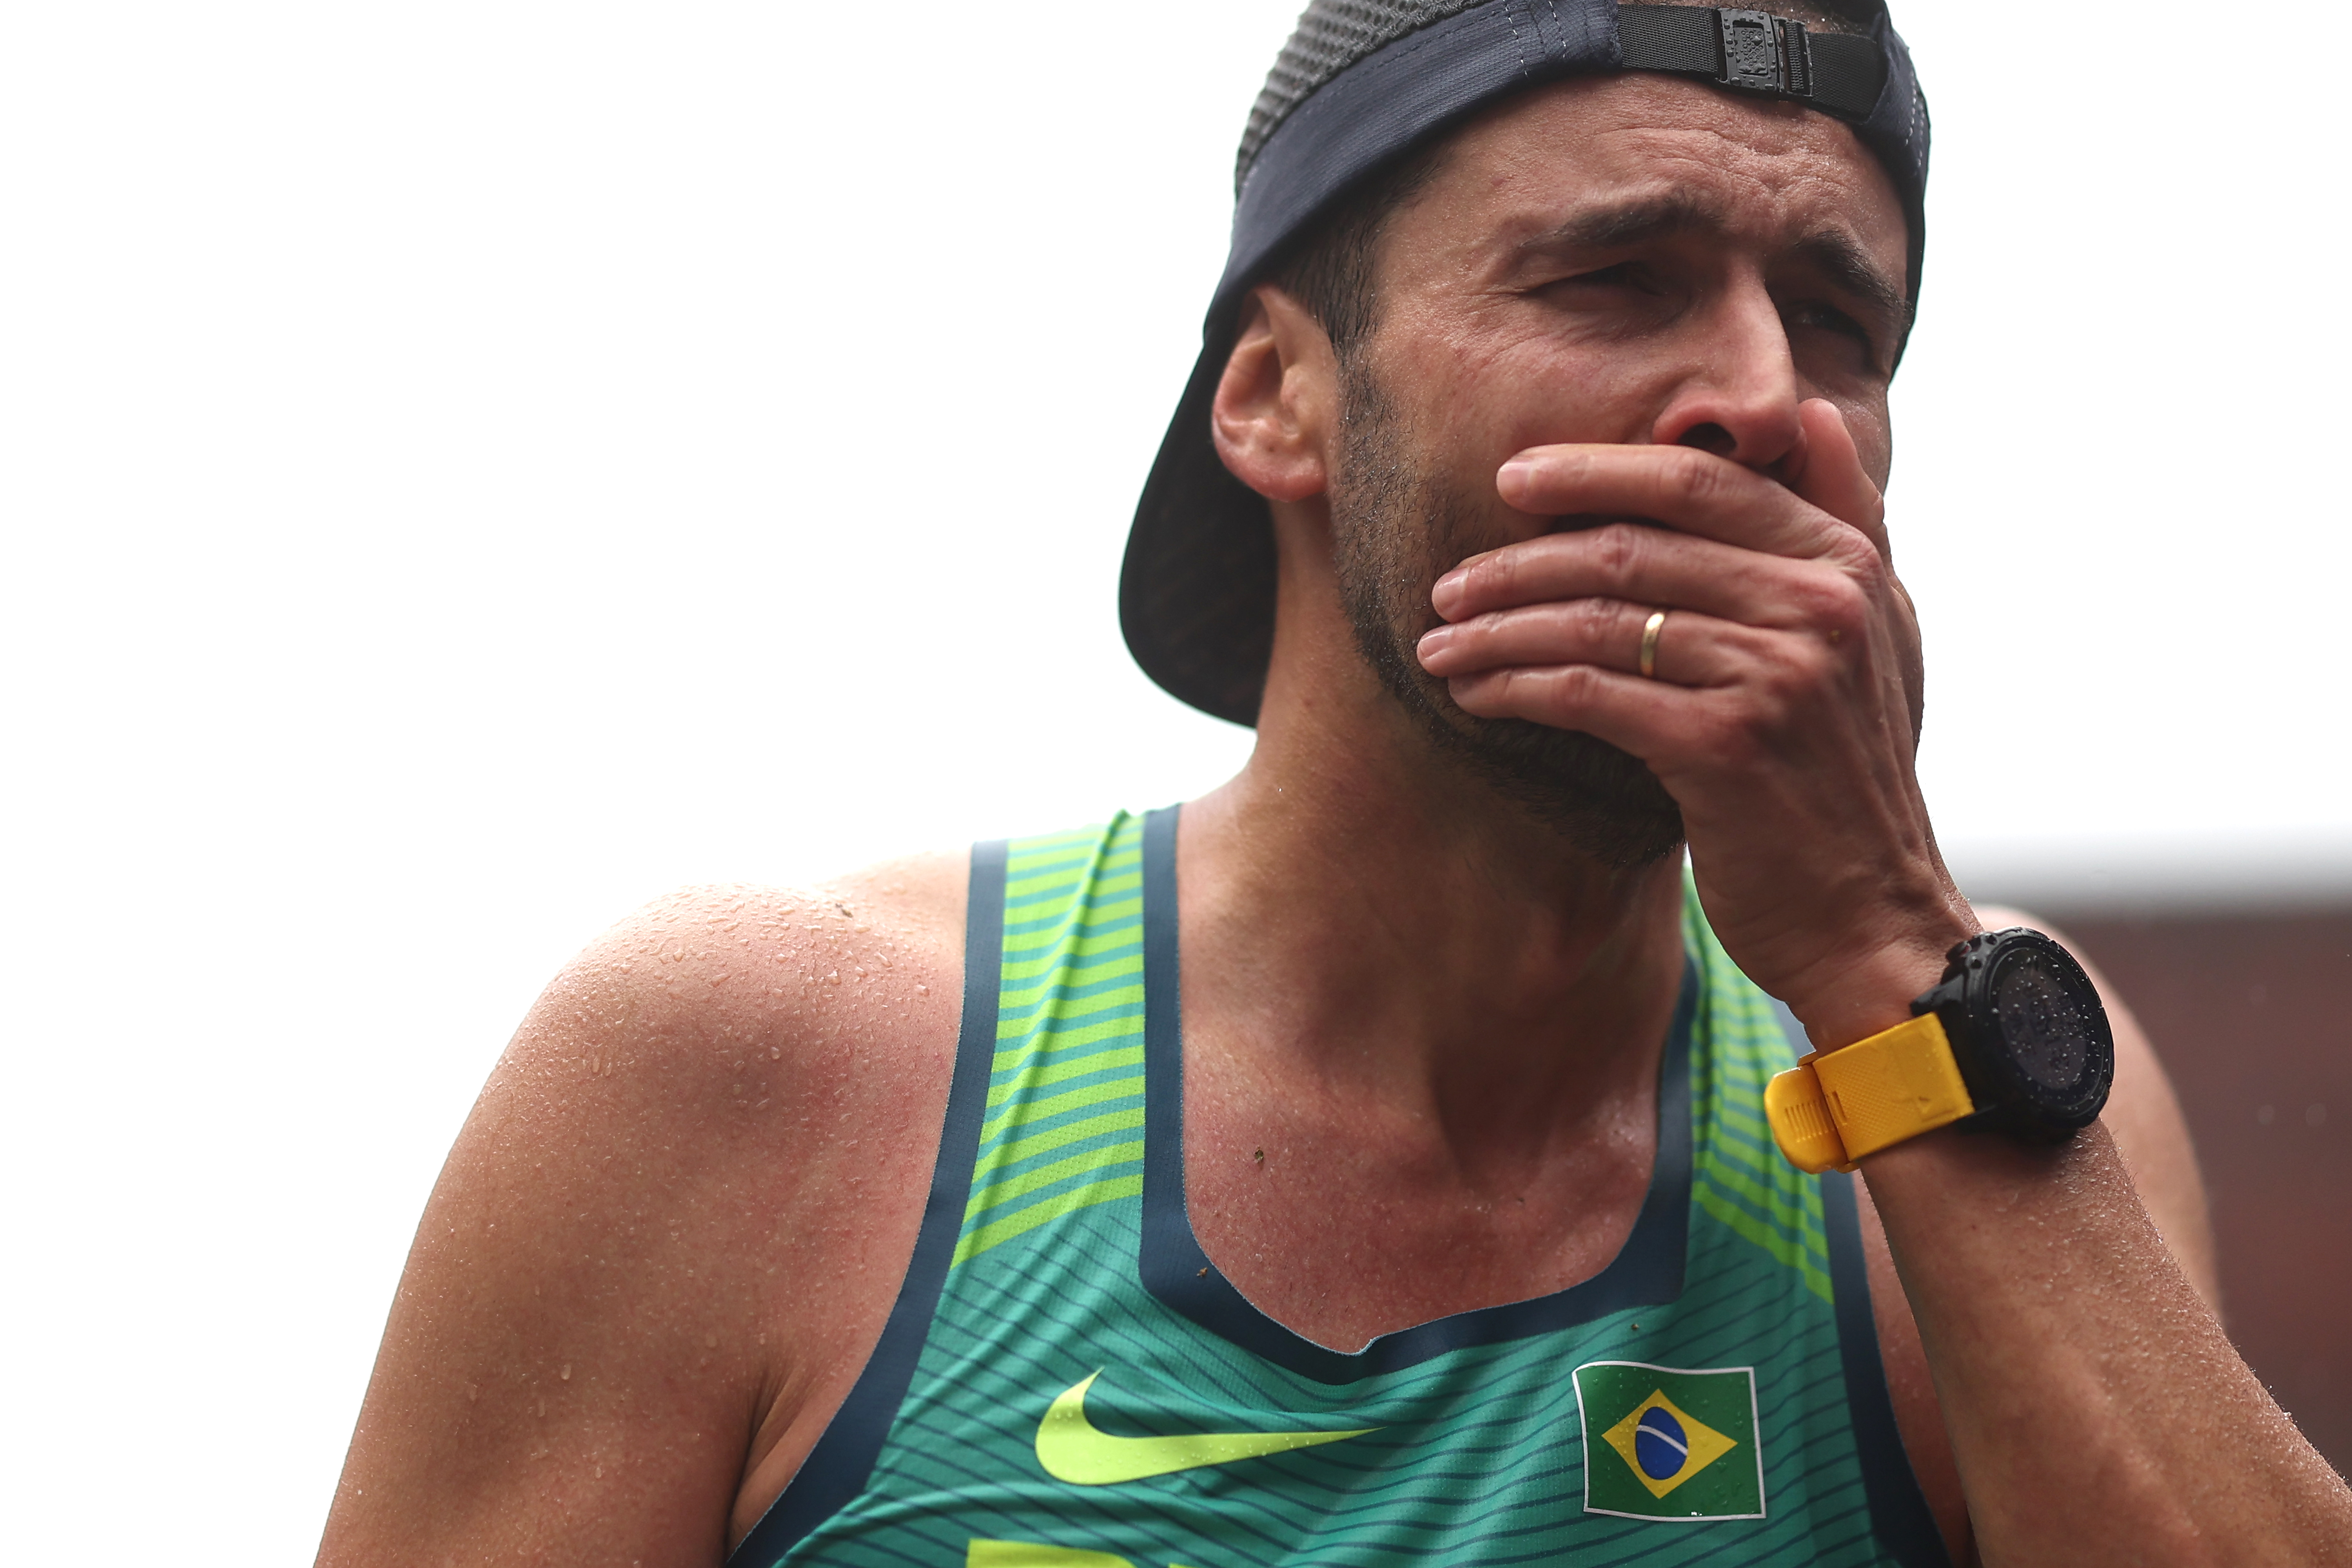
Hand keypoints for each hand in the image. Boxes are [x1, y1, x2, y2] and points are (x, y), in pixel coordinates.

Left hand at [1413, 400, 1972, 1045]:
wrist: (1873, 918)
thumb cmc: (1848, 779)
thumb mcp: (1882, 636)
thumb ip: (1847, 523)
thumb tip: (1813, 416)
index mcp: (1847, 563)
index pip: (1698, 479)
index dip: (1593, 471)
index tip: (1510, 479)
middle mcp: (1819, 606)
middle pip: (1631, 547)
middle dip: (1521, 560)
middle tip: (1449, 584)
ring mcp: (1776, 674)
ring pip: (1596, 619)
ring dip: (1499, 629)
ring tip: (1440, 643)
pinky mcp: (1726, 746)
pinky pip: (1588, 692)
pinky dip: (1518, 687)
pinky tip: (1474, 696)